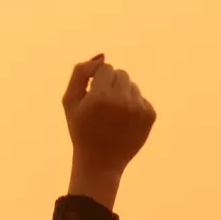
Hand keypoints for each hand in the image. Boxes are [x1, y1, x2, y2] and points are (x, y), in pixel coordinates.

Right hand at [62, 54, 154, 208]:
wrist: (100, 162)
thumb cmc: (82, 130)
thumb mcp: (70, 102)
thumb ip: (79, 74)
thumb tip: (102, 56)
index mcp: (100, 96)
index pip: (105, 68)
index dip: (97, 81)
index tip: (92, 97)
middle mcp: (121, 100)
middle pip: (121, 73)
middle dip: (112, 85)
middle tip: (103, 106)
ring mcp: (138, 108)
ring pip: (132, 85)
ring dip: (123, 95)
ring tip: (113, 115)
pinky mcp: (150, 115)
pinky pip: (142, 98)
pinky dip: (133, 106)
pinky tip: (124, 122)